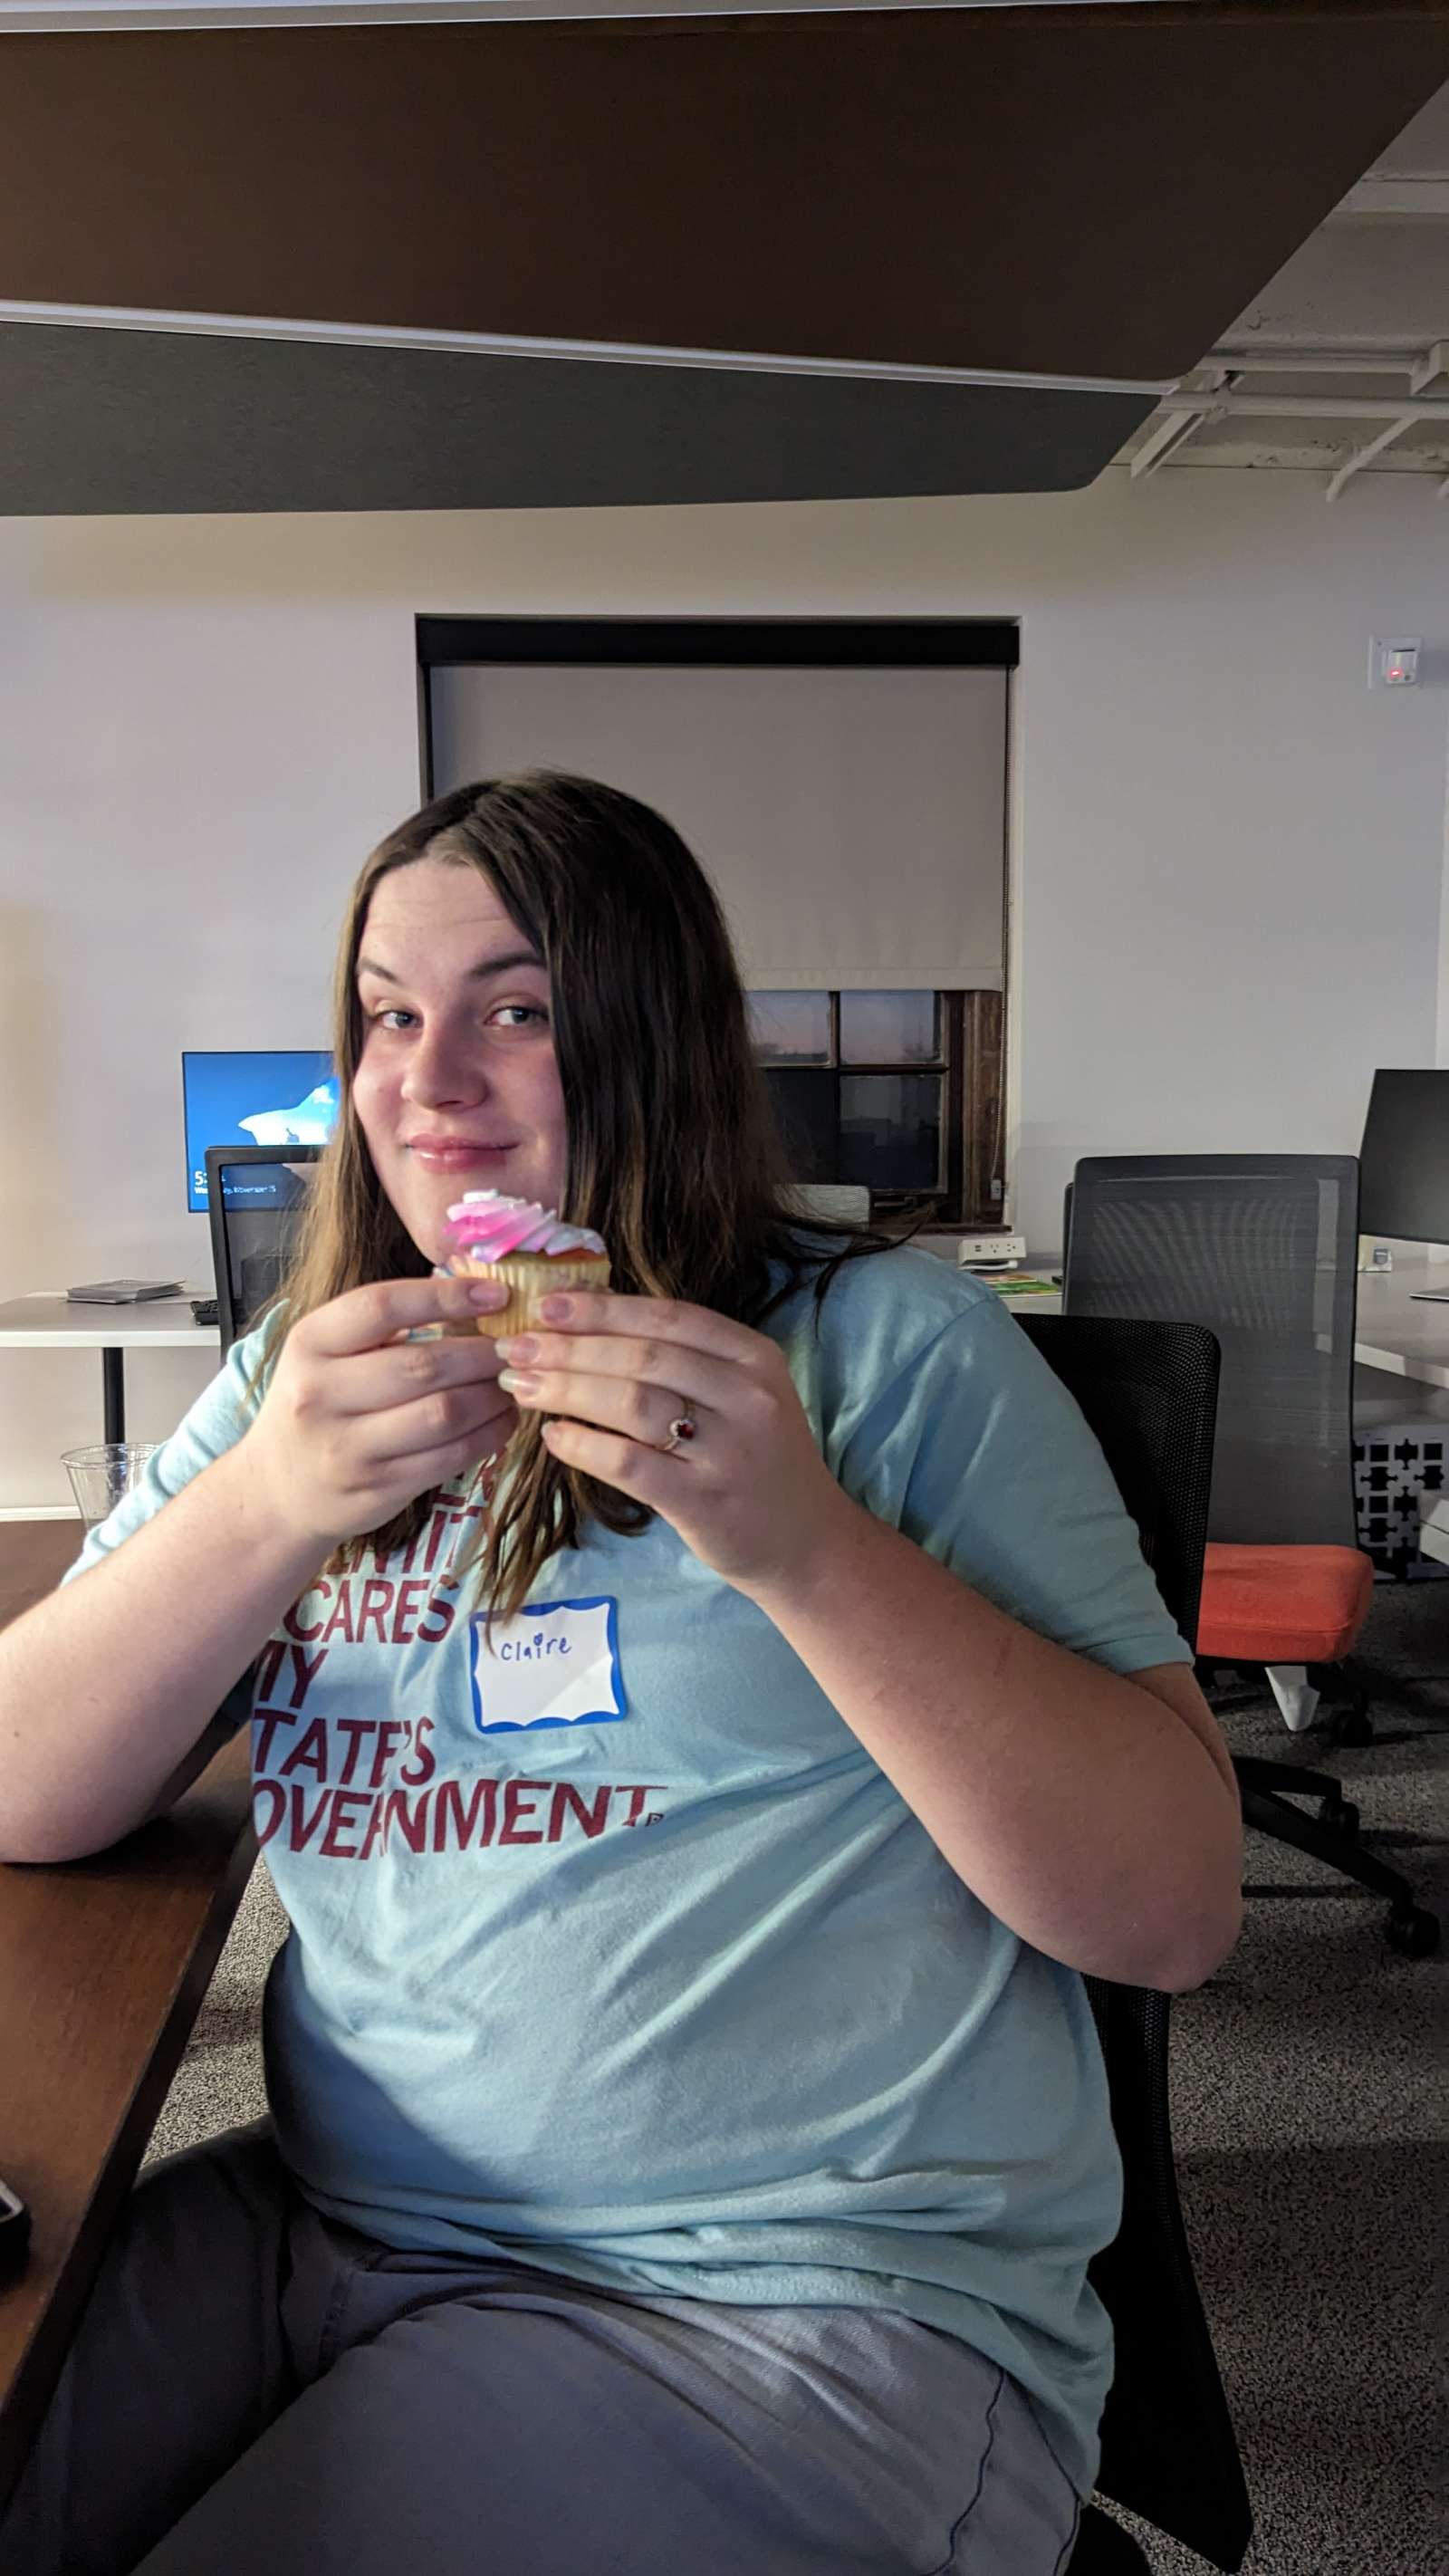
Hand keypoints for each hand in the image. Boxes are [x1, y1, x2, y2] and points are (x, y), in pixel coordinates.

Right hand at [240, 1274, 516, 1550]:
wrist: (278, 1490)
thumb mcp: (326, 1354)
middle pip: (423, 1365)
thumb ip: (383, 1325)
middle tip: (516, 1345)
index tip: (495, 1294)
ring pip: (444, 1414)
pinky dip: (489, 1435)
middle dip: (483, 1353)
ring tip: (512, 1381)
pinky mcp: (376, 1490)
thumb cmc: (317, 1406)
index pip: (381, 1307)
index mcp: (309, 1344)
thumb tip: (471, 1294)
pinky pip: (450, 1457)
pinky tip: (502, 1419)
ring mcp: (346, 1449)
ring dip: (492, 1395)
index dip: (445, 1296)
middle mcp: (320, 1395)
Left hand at [495, 1290, 857, 1596]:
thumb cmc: (756, 1458)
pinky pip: (629, 1463)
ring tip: (521, 1386)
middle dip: (570, 1348)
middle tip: (516, 1349)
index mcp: (754, 1357)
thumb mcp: (739, 1394)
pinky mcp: (704, 1501)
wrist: (805, 1542)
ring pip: (632, 1404)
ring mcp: (728, 1450)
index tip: (546, 1306)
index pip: (668, 1318)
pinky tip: (553, 1437)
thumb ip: (680, 1357)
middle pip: (643, 1357)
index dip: (602, 1309)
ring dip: (567, 1390)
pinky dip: (583, 1446)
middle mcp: (747, 1397)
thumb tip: (589, 1315)